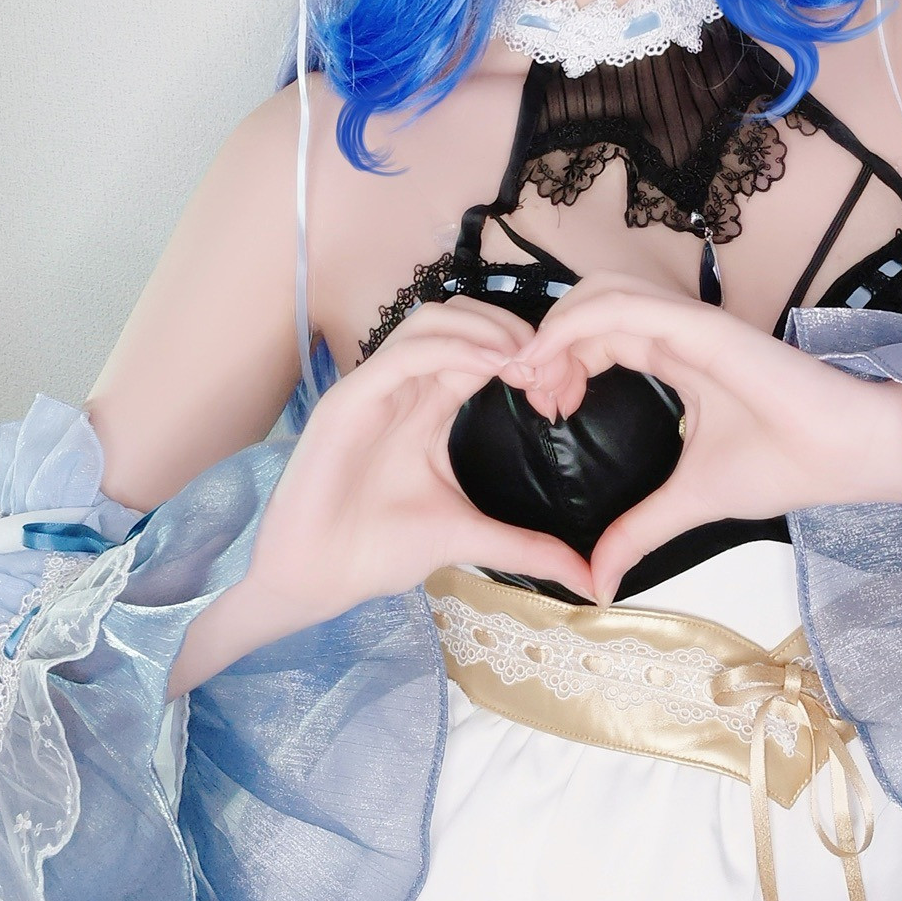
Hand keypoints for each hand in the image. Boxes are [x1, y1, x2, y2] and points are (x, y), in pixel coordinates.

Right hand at [168, 299, 593, 694]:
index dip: (523, 353)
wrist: (314, 581)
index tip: (561, 382)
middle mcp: (400, 387)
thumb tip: (587, 579)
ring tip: (523, 357)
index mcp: (426, 407)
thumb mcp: (467, 538)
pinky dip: (450, 347)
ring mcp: (372, 389)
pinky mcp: (347, 401)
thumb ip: (525, 548)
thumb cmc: (375, 551)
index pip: (478, 350)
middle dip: (510, 329)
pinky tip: (489, 364)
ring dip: (484, 328)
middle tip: (548, 363)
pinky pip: (402, 354)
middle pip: (458, 319)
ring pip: (430, 321)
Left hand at [517, 274, 901, 602]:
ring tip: (534, 376)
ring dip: (556, 328)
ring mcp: (690, 323)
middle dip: (547, 341)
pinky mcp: (703, 326)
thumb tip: (599, 582)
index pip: (598, 335)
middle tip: (532, 393)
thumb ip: (639, 530)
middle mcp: (677, 332)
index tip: (541, 406)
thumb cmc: (785, 465)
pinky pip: (625, 307)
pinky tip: (550, 360)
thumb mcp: (689, 501)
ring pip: (600, 293)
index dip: (558, 359)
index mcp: (675, 356)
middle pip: (589, 307)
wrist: (847, 455)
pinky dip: (576, 325)